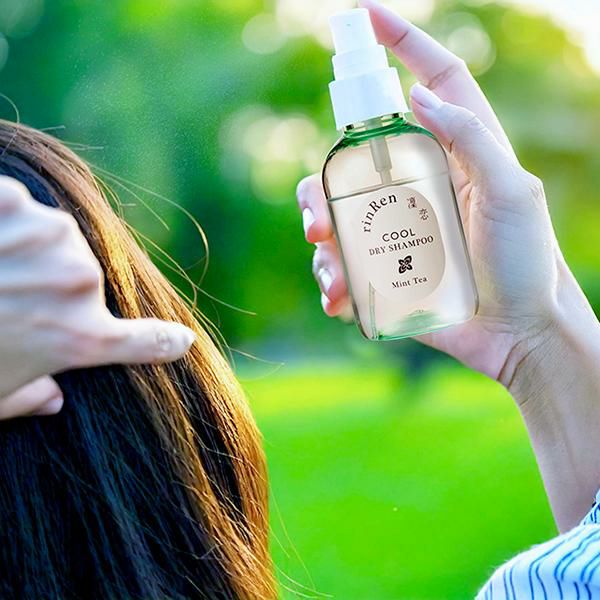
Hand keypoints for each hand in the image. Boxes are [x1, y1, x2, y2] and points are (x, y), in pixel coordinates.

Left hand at [0, 176, 195, 419]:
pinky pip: (16, 205)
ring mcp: (51, 238)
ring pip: (54, 235)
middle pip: (84, 278)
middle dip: (51, 286)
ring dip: (24, 247)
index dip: (165, 343)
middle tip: (5, 298)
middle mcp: (80, 285)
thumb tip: (52, 400)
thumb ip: (30, 399)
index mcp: (82, 338)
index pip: (148, 342)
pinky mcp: (13, 202)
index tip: (180, 341)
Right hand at [297, 0, 571, 383]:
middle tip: (318, 218)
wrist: (516, 333)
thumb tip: (419, 95)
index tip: (364, 14)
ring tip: (335, 272)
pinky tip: (341, 298)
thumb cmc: (526, 261)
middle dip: (321, 185)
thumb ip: (472, 137)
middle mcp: (417, 183)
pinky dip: (332, 278)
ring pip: (335, 214)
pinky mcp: (385, 268)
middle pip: (352, 160)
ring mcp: (396, 226)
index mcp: (453, 153)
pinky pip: (341, 263)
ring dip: (320, 238)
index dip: (400, 43)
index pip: (429, 82)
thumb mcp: (513, 191)